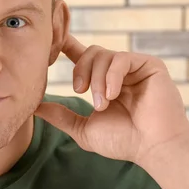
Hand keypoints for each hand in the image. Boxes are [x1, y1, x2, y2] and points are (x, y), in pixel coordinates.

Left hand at [34, 34, 188, 164]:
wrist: (153, 148)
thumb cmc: (123, 141)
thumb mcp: (83, 128)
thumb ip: (60, 116)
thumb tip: (34, 107)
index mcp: (103, 81)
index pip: (82, 55)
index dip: (67, 44)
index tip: (54, 40)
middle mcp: (118, 71)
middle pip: (90, 52)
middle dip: (79, 70)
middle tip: (79, 91)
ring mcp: (134, 67)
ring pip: (103, 55)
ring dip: (96, 80)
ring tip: (102, 103)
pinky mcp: (149, 65)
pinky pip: (121, 59)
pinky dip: (111, 76)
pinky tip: (113, 94)